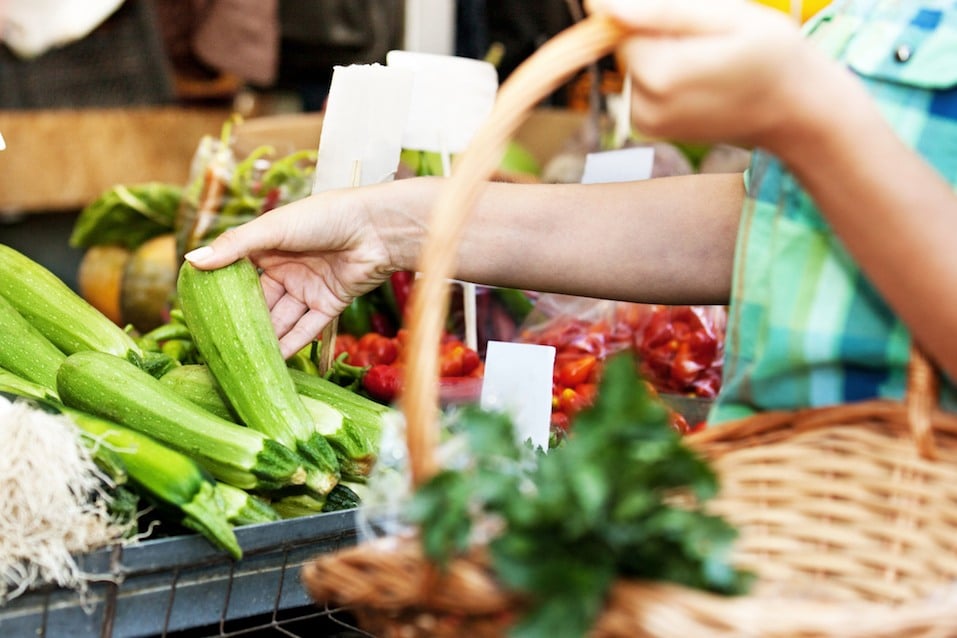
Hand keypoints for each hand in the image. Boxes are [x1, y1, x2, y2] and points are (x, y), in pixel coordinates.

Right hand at [184, 189, 394, 357]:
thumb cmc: (325, 216)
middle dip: (244, 323)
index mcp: (270, 247)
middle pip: (261, 302)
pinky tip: (273, 360)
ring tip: (243, 360)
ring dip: (266, 338)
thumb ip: (234, 246)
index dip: (223, 293)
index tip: (201, 314)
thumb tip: (191, 261)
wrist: (376, 227)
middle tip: (220, 347)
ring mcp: (309, 287)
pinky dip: (292, 343)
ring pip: (282, 318)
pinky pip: (307, 328)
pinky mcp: (330, 303)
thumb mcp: (273, 228)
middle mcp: (288, 269)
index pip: (240, 274)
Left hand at [587, 0, 839, 149]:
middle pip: (628, 45)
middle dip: (660, 33)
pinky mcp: (650, 129)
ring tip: (711, 59)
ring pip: (636, 65)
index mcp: (661, 74)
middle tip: (710, 39)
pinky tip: (703, 78)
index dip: (655, 13)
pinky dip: (666, 74)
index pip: (622, 24)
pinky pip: (643, 85)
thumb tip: (600, 3)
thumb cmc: (774, 58)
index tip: (696, 20)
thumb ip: (661, 9)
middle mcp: (645, 106)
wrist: (797, 114)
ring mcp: (647, 123)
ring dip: (664, 53)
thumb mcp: (727, 17)